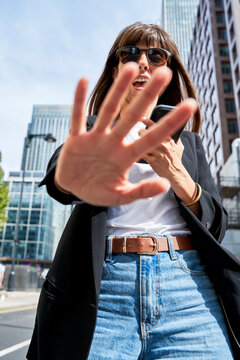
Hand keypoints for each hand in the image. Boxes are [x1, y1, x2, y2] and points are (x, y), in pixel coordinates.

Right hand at [55, 63, 196, 205]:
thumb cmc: (99, 191)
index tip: (189, 105)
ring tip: (131, 67)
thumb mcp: (121, 196)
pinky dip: (79, 100)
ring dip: (118, 90)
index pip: (152, 137)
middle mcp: (113, 142)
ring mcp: (95, 138)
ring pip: (108, 111)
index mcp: (126, 156)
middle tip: (164, 72)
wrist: (74, 188)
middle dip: (147, 96)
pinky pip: (77, 117)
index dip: (170, 123)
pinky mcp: (76, 138)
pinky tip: (84, 80)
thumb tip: (165, 185)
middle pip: (132, 116)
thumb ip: (141, 190)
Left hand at [139, 118, 200, 217]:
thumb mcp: (179, 146)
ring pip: (140, 141)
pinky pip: (141, 153)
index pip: (156, 125)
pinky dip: (136, 153)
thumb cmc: (176, 161)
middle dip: (140, 133)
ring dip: (137, 142)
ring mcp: (157, 153)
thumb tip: (170, 128)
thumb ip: (174, 137)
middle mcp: (163, 144)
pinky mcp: (152, 161)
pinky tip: (137, 154)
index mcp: (169, 139)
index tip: (142, 120)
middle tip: (139, 135)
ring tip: (138, 145)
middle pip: (144, 132)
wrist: (176, 175)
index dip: (147, 121)